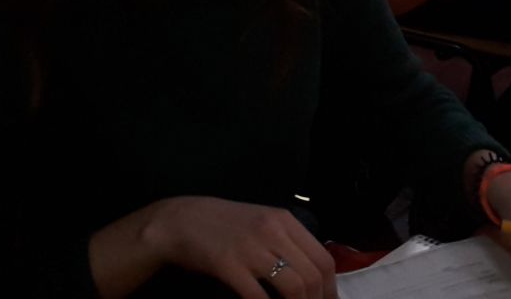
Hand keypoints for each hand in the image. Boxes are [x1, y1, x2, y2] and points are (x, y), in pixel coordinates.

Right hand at [138, 197, 334, 298]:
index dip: (331, 291)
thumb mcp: (261, 223)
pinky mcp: (229, 264)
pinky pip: (258, 297)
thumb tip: (314, 277)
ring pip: (293, 287)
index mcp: (284, 220)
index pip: (323, 259)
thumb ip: (286, 242)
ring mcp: (250, 247)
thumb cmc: (222, 225)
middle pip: (312, 276)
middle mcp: (272, 230)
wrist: (180, 220)